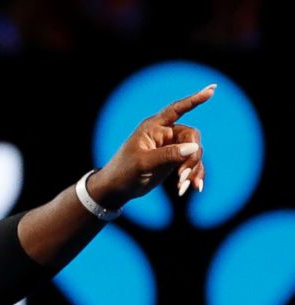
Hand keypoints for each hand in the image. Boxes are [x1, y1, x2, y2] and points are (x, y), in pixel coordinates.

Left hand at [89, 83, 214, 207]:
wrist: (117, 189)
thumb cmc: (124, 171)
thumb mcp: (143, 163)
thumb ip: (168, 155)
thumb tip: (194, 147)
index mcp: (153, 127)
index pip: (176, 109)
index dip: (194, 100)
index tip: (212, 90)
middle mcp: (165, 134)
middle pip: (191, 137)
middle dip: (192, 157)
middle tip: (182, 176)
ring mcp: (171, 147)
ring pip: (194, 152)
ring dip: (193, 169)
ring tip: (183, 186)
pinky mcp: (174, 161)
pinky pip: (192, 164)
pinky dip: (194, 175)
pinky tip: (194, 187)